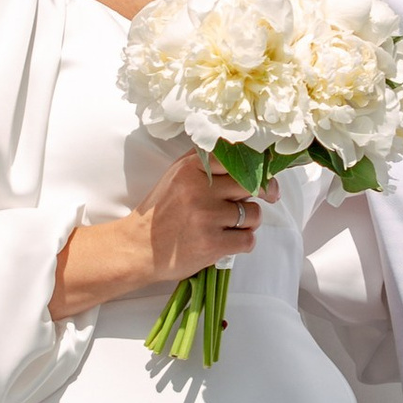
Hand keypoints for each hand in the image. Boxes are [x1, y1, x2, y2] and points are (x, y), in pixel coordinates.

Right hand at [51, 152, 273, 318]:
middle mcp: (199, 190)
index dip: (255, 170)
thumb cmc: (160, 213)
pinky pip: (248, 240)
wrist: (138, 248)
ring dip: (248, 222)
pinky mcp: (212, 244)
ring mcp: (206, 217)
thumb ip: (204, 161)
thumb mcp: (175, 175)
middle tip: (264, 198)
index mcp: (191, 168)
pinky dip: (243, 242)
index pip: (237, 159)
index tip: (262, 179)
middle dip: (260, 193)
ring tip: (229, 225)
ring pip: (253, 214)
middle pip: (250, 185)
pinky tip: (227, 242)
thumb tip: (242, 154)